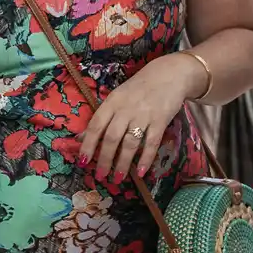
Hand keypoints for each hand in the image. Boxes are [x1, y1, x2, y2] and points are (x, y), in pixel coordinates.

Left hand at [79, 53, 198, 180]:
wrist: (170, 74)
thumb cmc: (140, 87)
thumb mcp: (118, 96)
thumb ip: (103, 116)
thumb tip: (82, 138)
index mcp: (112, 101)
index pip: (96, 126)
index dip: (88, 145)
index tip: (83, 162)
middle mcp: (126, 109)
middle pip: (112, 138)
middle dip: (105, 160)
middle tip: (101, 177)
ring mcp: (144, 115)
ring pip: (130, 143)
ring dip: (123, 163)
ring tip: (118, 178)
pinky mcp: (161, 121)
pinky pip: (152, 143)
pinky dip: (146, 158)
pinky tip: (141, 172)